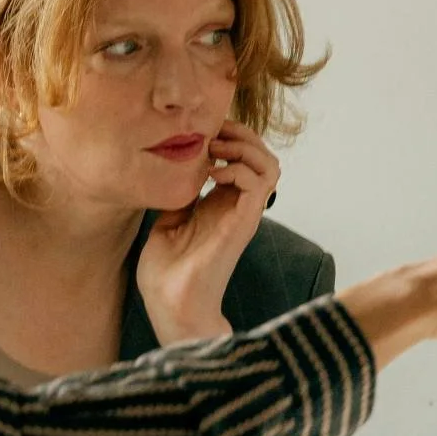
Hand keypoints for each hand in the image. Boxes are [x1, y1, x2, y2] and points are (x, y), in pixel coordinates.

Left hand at [136, 123, 280, 344]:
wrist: (169, 304)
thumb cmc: (166, 272)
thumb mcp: (167, 222)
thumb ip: (178, 197)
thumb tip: (172, 172)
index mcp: (221, 204)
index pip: (244, 158)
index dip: (229, 136)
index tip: (202, 131)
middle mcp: (238, 207)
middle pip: (263, 156)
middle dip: (241, 134)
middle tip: (213, 134)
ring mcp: (243, 215)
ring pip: (270, 166)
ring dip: (244, 148)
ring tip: (215, 152)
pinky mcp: (243, 223)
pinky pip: (258, 183)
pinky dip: (239, 168)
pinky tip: (213, 173)